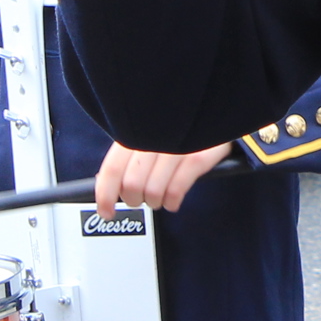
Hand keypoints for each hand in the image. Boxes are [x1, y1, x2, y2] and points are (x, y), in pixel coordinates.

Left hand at [95, 140, 229, 214]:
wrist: (215, 109)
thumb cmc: (176, 127)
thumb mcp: (148, 134)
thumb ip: (126, 158)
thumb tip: (106, 187)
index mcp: (137, 128)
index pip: (112, 168)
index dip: (105, 195)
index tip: (106, 211)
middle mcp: (155, 135)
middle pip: (132, 185)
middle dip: (134, 200)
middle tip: (140, 199)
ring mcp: (178, 145)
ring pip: (154, 191)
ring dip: (155, 202)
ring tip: (159, 198)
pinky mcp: (199, 155)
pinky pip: (177, 191)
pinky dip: (172, 201)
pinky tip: (173, 200)